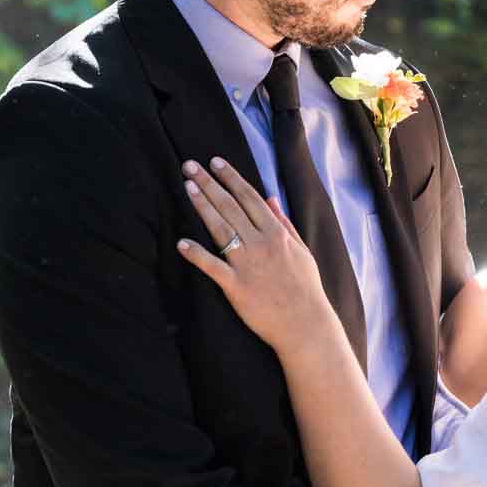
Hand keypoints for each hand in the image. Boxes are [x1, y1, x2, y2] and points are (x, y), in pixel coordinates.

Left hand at [177, 158, 329, 350]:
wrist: (305, 324)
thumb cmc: (305, 288)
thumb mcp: (301, 250)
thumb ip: (284, 222)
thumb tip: (271, 198)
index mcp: (276, 233)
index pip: (249, 197)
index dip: (231, 178)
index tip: (215, 162)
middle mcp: (260, 244)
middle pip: (230, 207)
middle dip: (209, 183)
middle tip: (189, 166)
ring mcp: (247, 264)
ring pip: (220, 229)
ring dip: (202, 206)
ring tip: (186, 187)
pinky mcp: (236, 287)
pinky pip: (213, 267)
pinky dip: (197, 255)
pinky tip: (181, 243)